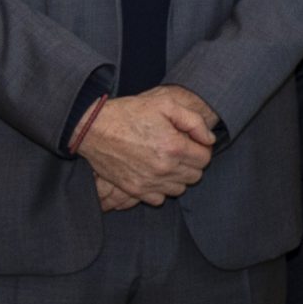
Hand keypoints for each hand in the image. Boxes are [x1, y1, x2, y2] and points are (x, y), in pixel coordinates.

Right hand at [79, 87, 214, 205]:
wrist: (93, 128)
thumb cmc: (130, 113)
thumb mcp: (166, 105)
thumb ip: (194, 121)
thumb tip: (209, 140)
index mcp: (174, 147)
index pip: (205, 158)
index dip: (201, 148)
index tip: (191, 142)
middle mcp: (164, 168)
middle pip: (195, 176)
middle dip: (192, 163)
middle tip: (179, 150)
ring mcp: (148, 182)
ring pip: (179, 189)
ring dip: (178, 177)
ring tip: (167, 160)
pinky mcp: (134, 190)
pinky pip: (159, 199)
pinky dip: (160, 188)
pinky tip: (154, 173)